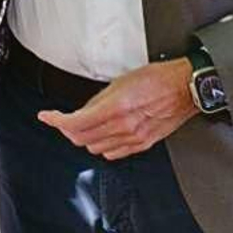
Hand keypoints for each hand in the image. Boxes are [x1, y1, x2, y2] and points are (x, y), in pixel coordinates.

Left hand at [37, 59, 197, 160]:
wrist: (185, 88)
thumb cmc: (159, 78)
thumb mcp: (122, 80)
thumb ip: (100, 99)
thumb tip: (84, 110)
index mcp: (116, 107)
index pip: (76, 123)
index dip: (56, 121)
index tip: (47, 117)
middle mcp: (124, 126)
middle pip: (82, 138)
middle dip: (68, 129)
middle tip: (63, 120)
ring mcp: (134, 138)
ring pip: (96, 148)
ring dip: (85, 138)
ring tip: (83, 126)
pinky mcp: (143, 144)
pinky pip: (114, 153)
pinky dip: (102, 146)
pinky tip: (102, 135)